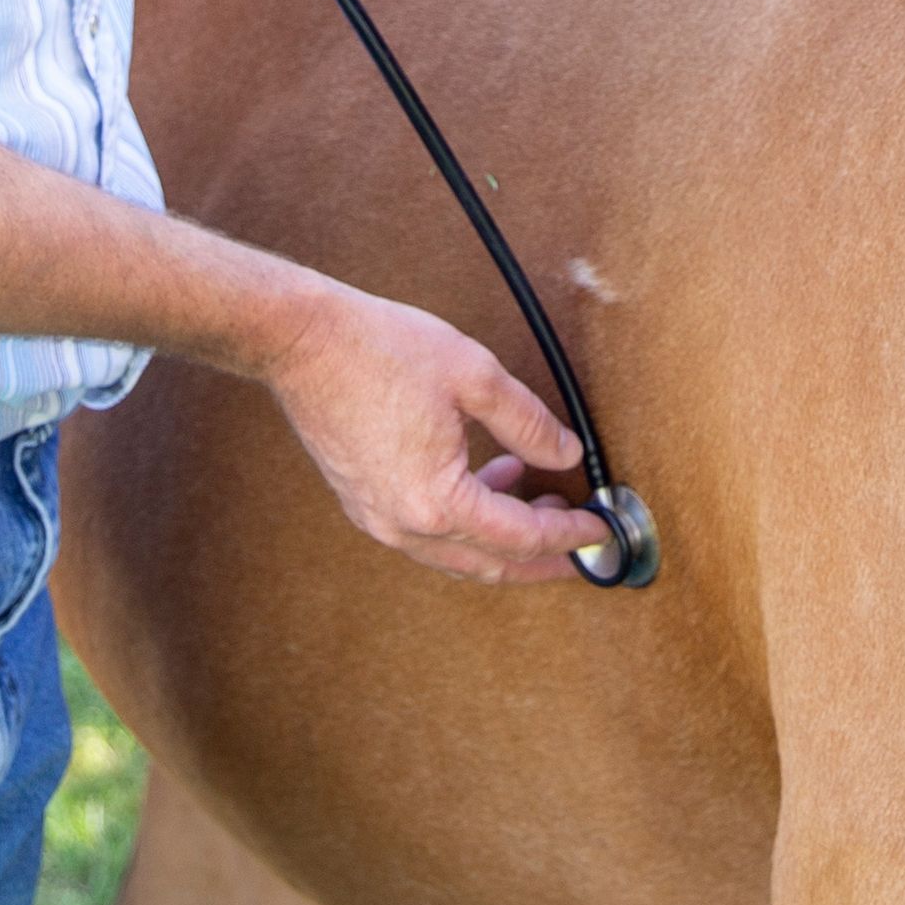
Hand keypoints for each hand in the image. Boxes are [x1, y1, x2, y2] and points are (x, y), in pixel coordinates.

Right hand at [264, 280, 613, 582]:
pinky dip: (468, 520)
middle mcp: (402, 524)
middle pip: (488, 563)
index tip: (599, 530)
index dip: (567, 536)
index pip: (520, 537)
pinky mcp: (364, 502)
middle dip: (541, 559)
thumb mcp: (476, 377)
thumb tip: (566, 454)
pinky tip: (492, 476)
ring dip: (504, 538)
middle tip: (582, 547)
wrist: (305, 342)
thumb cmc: (381, 351)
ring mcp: (377, 518)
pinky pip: (428, 532)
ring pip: (456, 553)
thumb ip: (529, 423)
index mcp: (435, 501)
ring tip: (542, 501)